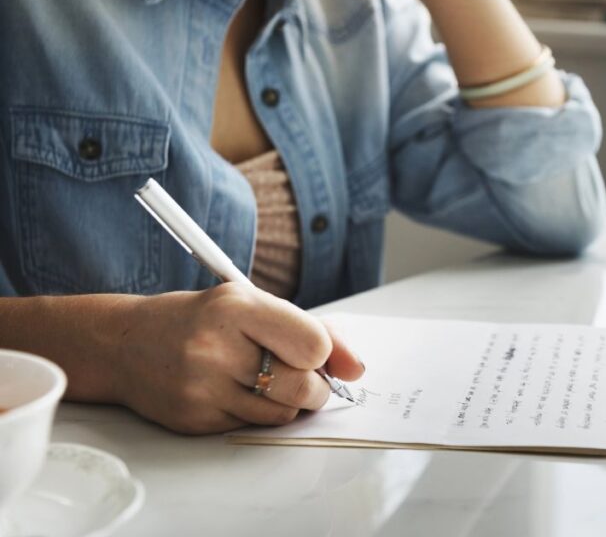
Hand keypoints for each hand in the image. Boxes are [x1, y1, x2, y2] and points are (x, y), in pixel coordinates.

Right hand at [114, 283, 363, 434]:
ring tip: (267, 380)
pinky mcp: (194, 419)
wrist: (124, 344)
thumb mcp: (251, 304)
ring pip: (282, 414)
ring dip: (288, 402)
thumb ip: (309, 329)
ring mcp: (201, 387)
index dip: (324, 354)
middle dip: (316, 387)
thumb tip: (356, 367)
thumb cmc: (199, 319)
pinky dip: (257, 413)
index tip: (316, 353)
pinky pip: (252, 426)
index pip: (312, 343)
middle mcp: (215, 347)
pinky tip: (236, 391)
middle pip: (302, 387)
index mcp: (235, 307)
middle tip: (306, 378)